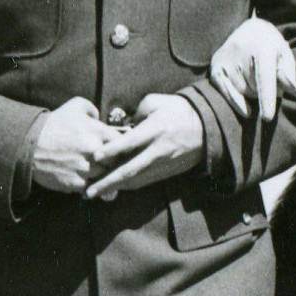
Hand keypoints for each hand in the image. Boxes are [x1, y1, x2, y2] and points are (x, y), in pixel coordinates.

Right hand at [27, 98, 115, 196]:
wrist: (30, 144)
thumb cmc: (54, 124)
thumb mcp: (74, 106)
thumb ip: (92, 109)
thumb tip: (100, 117)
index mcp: (98, 131)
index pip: (124, 142)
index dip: (124, 147)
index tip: (122, 150)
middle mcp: (95, 150)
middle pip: (119, 162)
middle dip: (117, 164)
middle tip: (116, 166)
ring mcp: (86, 168)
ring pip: (107, 177)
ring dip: (107, 177)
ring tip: (107, 177)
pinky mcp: (76, 183)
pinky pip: (93, 189)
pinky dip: (94, 188)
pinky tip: (94, 185)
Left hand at [85, 93, 208, 198]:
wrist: (207, 129)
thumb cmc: (179, 111)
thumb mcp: (158, 102)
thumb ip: (138, 111)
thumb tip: (124, 124)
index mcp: (155, 130)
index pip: (130, 142)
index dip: (112, 150)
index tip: (95, 156)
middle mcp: (158, 150)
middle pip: (130, 170)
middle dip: (108, 182)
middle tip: (89, 190)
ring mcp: (162, 164)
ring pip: (135, 180)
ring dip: (114, 188)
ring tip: (95, 193)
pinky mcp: (166, 172)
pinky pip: (143, 182)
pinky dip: (127, 186)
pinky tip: (113, 188)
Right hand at [206, 17, 295, 127]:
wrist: (249, 28)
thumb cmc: (271, 46)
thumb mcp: (284, 54)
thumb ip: (288, 73)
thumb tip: (292, 90)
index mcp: (262, 48)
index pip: (264, 79)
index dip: (266, 99)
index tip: (267, 118)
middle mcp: (240, 52)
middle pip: (254, 89)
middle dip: (263, 92)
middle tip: (265, 78)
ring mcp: (226, 59)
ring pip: (242, 93)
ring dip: (251, 93)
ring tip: (254, 78)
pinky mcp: (215, 66)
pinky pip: (226, 92)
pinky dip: (237, 101)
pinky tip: (245, 107)